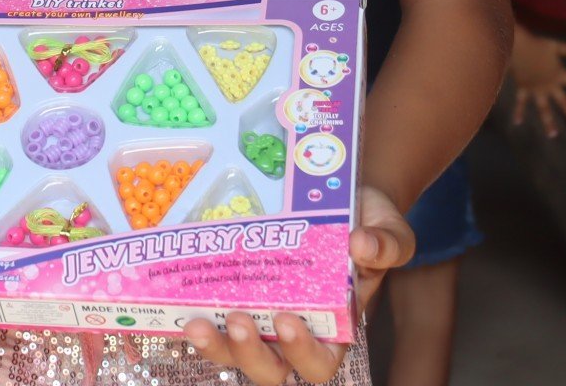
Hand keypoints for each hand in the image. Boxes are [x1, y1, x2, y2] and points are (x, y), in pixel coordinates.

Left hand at [182, 185, 411, 384]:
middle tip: (236, 319)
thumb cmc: (367, 224)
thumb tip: (363, 246)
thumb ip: (387, 243)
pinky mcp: (234, 294)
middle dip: (250, 353)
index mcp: (335, 328)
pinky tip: (175, 300)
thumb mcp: (389, 231)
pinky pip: (211, 317)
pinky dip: (192, 312)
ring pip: (234, 352)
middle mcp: (295, 332)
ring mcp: (261, 317)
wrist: (336, 197)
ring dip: (214, 345)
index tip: (288, 321)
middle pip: (271, 370)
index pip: (319, 362)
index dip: (301, 353)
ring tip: (195, 322)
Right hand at [509, 24, 565, 134]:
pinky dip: (519, 111)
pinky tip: (517, 122)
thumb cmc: (536, 44)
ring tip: (552, 135)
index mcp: (560, 75)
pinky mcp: (524, 88)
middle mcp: (550, 85)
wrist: (517, 46)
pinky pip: (521, 102)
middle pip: (565, 103)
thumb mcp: (555, 46)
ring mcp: (536, 89)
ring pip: (544, 108)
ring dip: (548, 122)